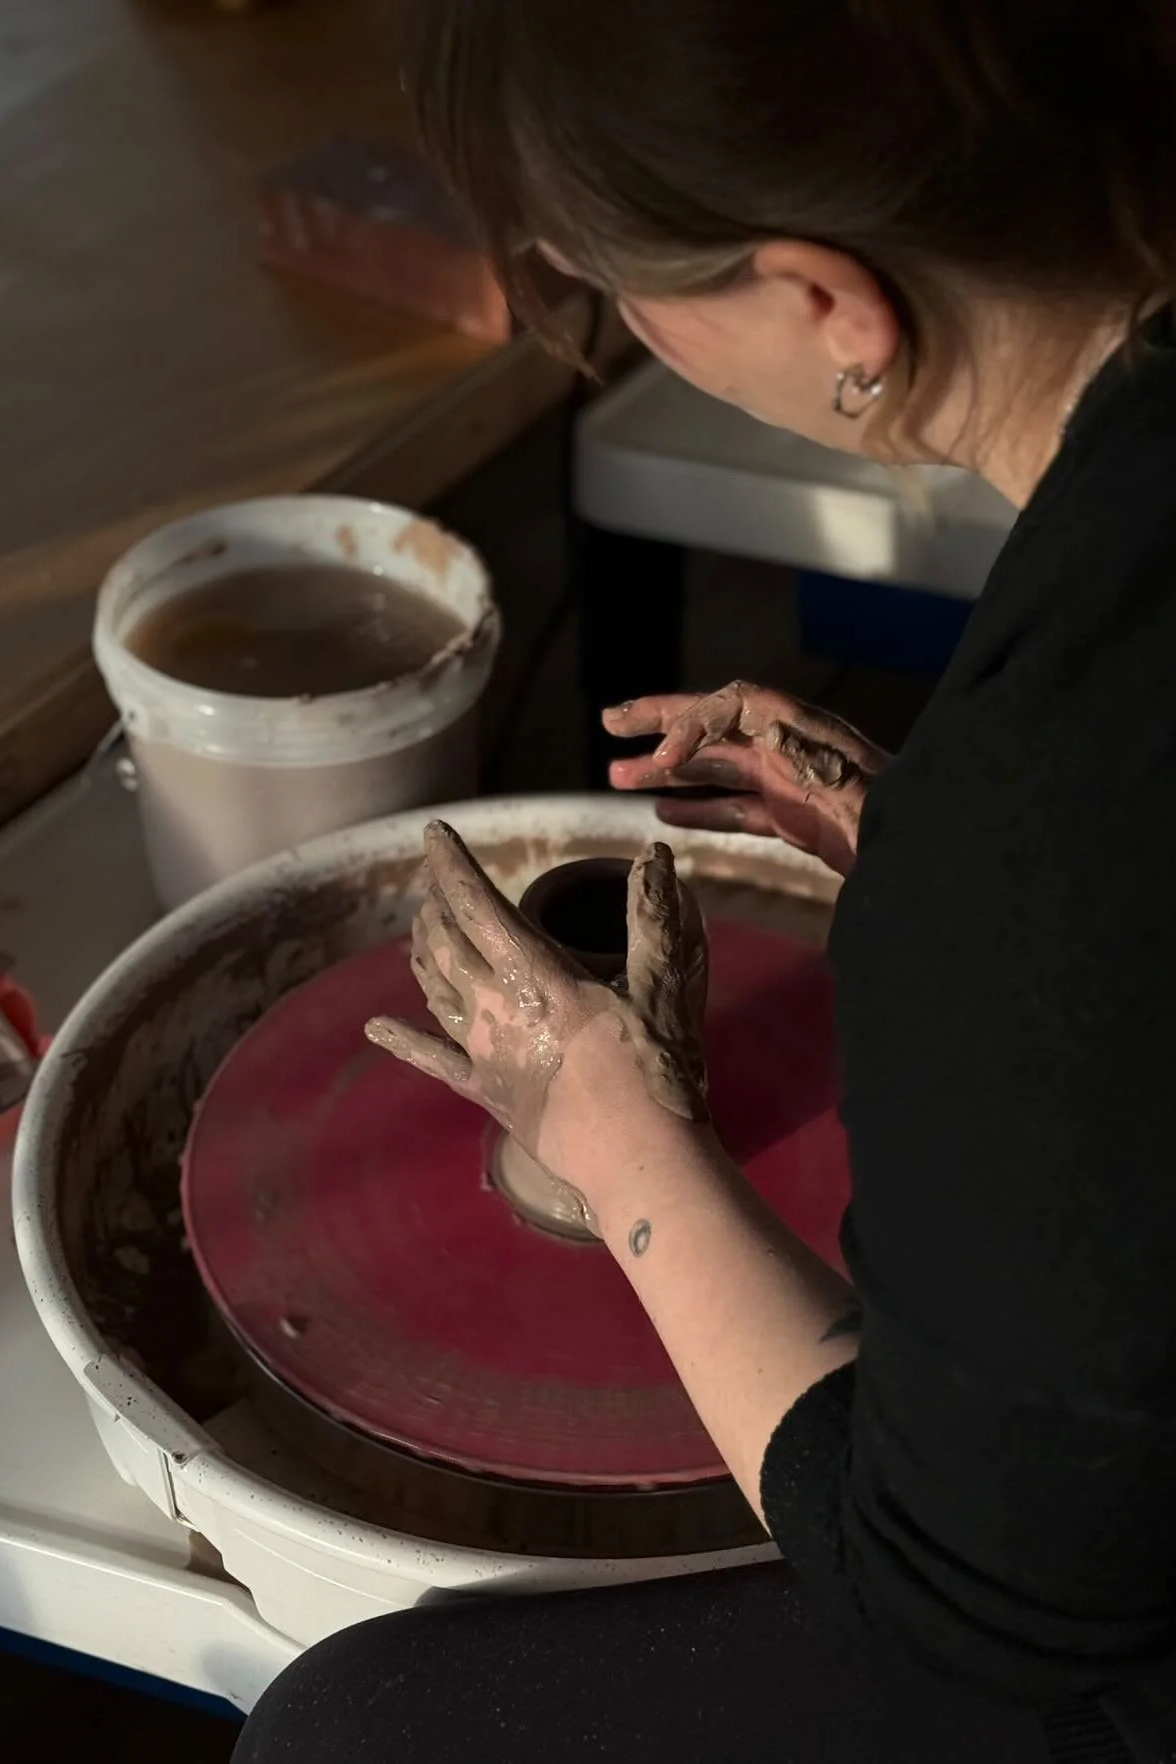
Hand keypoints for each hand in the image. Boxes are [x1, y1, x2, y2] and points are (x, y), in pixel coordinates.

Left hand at [365, 823, 707, 1194]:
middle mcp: (496, 1009)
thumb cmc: (657, 1074)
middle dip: (436, 901)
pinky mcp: (488, 1094)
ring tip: (419, 924)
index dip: (452, 864)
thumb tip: (651, 858)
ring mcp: (485, 1054)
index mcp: (536, 975)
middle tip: (435, 875)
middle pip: (447, 941)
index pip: (478, 904)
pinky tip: (375, 1028)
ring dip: (423, 949)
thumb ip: (654, 919)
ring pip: (434, 988)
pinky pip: (433, 1062)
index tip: (433, 832)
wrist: (638, 1163)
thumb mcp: (665, 988)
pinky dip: (402, 1041)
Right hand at [605, 682, 888, 877]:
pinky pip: (736, 808)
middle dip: (662, 723)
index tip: (663, 757)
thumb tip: (723, 719)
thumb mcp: (842, 779)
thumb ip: (788, 749)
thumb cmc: (890, 818)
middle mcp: (792, 746)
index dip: (692, 720)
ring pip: (717, 768)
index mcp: (803, 729)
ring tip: (616, 776)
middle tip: (609, 723)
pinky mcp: (796, 819)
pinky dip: (699, 809)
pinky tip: (663, 815)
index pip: (736, 702)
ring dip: (667, 771)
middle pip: (716, 725)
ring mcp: (792, 782)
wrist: (928, 852)